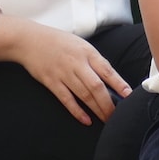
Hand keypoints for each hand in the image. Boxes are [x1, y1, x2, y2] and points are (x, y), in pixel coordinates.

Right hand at [13, 23, 130, 125]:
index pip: (106, 70)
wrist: (29, 40)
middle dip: (108, 103)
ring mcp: (63, 73)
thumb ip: (93, 60)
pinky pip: (66, 99)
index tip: (128, 95)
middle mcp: (76, 63)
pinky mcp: (51, 82)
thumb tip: (109, 79)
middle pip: (96, 86)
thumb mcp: (79, 44)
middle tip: (117, 116)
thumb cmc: (57, 42)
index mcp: (87, 52)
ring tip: (105, 119)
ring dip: (96, 109)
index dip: (119, 84)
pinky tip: (86, 120)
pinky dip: (77, 111)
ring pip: (84, 95)